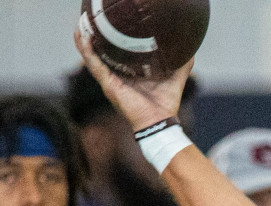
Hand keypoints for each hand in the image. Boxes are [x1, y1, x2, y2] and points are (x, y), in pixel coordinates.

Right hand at [74, 27, 192, 131]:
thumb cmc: (165, 104)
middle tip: (89, 19)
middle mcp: (116, 76)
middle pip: (99, 53)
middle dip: (92, 36)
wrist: (159, 122)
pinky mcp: (108, 84)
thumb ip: (182, 63)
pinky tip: (83, 36)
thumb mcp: (175, 77)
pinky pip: (94, 64)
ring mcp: (110, 80)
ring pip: (91, 56)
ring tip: (81, 23)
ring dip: (83, 40)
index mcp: (128, 73)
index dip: (110, 40)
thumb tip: (190, 49)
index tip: (109, 24)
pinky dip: (87, 50)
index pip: (115, 53)